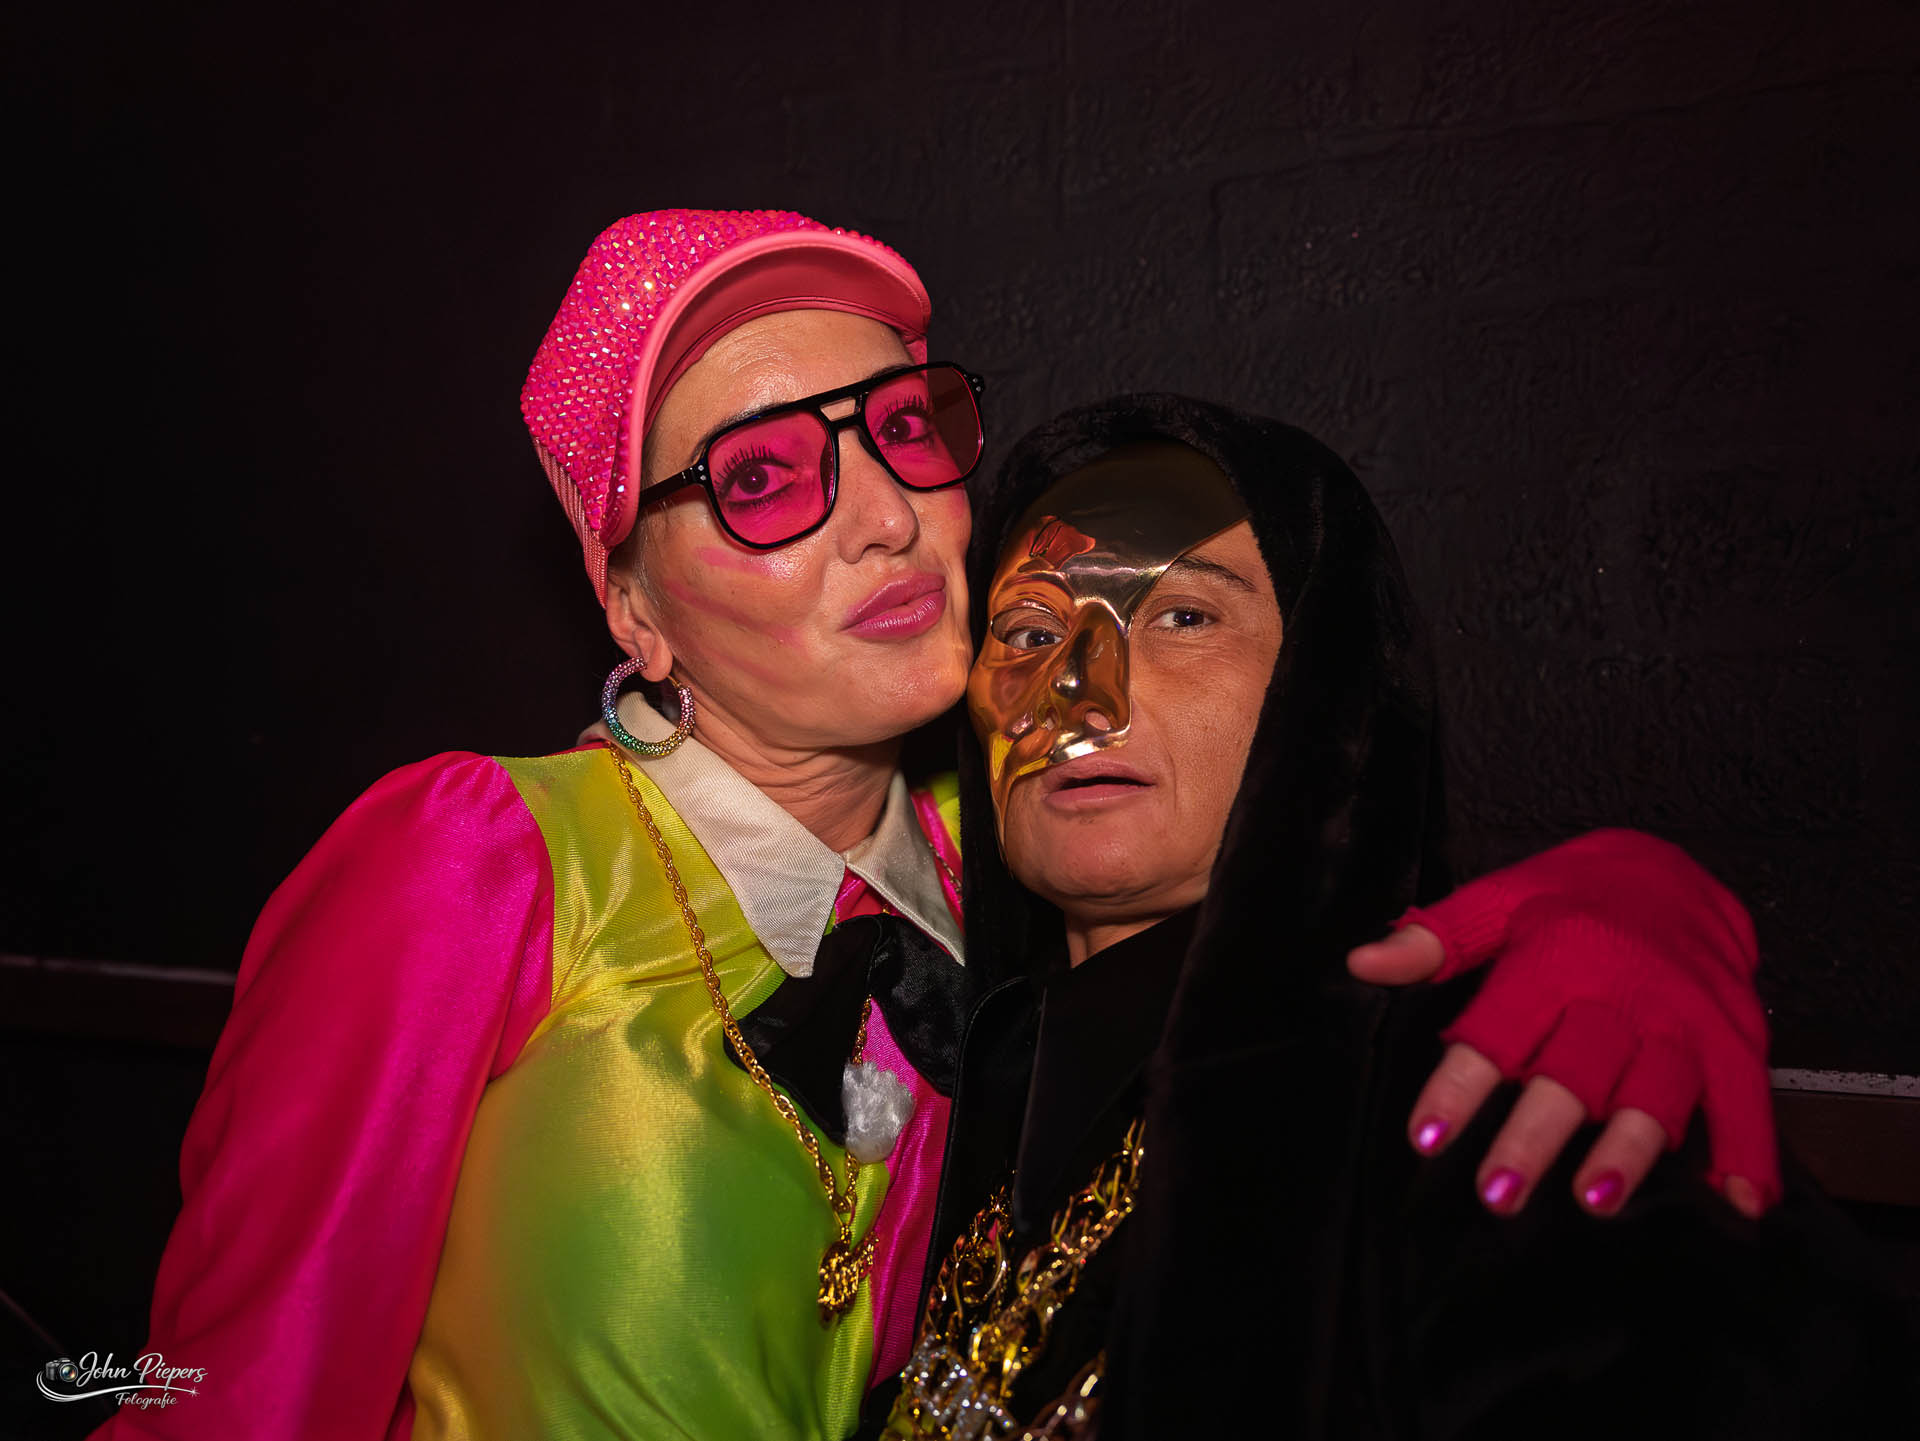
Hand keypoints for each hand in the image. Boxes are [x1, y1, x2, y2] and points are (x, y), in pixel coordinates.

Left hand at [1347, 831, 1777, 1220]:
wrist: (1680, 869)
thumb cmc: (1576, 896)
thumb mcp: (1502, 899)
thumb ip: (1436, 939)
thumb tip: (1363, 963)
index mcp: (1558, 954)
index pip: (1497, 1029)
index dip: (1459, 1086)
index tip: (1427, 1136)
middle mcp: (1623, 989)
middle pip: (1574, 1071)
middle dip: (1536, 1134)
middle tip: (1498, 1192)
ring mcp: (1685, 1018)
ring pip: (1656, 1092)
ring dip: (1627, 1150)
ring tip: (1594, 1200)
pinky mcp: (1736, 1038)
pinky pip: (1747, 1099)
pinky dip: (1748, 1153)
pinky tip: (1736, 1203)